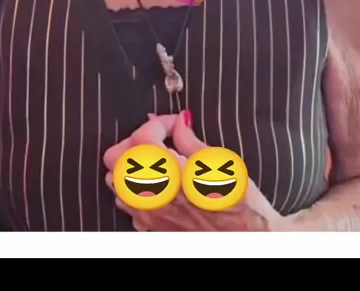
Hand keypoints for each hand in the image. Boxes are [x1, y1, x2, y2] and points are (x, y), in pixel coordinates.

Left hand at [104, 111, 286, 231]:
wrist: (244, 238)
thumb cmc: (238, 203)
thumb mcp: (218, 160)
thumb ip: (189, 138)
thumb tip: (179, 121)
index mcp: (171, 173)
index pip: (141, 136)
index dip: (158, 122)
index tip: (174, 123)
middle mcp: (154, 194)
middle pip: (115, 157)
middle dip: (136, 139)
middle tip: (160, 136)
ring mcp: (149, 211)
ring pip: (115, 179)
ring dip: (131, 161)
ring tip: (157, 156)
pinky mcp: (150, 224)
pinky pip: (125, 199)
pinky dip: (134, 184)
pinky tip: (157, 179)